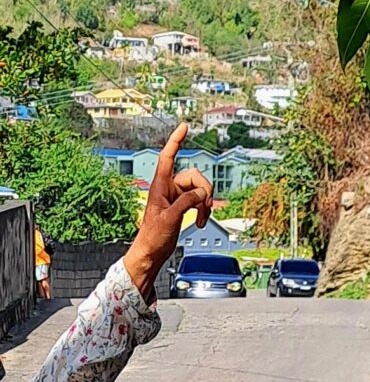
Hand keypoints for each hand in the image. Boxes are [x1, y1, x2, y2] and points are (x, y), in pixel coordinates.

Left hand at [124, 123, 212, 299]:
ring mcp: (176, 196)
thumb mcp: (170, 218)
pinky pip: (199, 199)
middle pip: (193, 176)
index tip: (183, 126)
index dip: (176, 140)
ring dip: (205, 202)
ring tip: (203, 217)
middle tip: (205, 205)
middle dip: (204, 190)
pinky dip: (203, 208)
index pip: (168, 157)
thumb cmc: (152, 238)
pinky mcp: (181, 206)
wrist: (150, 255)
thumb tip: (202, 193)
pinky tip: (201, 219)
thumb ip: (187, 201)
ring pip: (199, 188)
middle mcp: (168, 188)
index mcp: (160, 186)